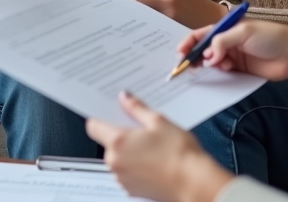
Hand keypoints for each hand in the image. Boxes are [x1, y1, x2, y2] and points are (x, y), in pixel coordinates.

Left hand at [86, 92, 232, 201]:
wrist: (194, 184)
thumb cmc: (178, 154)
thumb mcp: (158, 121)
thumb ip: (136, 108)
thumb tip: (125, 98)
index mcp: (117, 142)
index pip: (93, 126)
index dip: (101, 116)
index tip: (111, 111)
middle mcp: (115, 162)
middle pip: (107, 141)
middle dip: (121, 133)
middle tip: (141, 127)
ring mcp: (122, 178)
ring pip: (118, 157)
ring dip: (129, 150)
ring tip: (153, 145)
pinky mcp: (131, 189)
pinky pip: (127, 171)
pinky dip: (135, 164)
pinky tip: (154, 159)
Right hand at [180, 20, 287, 96]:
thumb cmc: (272, 36)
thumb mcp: (244, 32)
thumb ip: (222, 41)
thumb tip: (207, 54)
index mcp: (228, 27)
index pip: (203, 33)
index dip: (190, 42)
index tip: (181, 52)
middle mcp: (228, 41)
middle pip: (204, 49)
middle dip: (195, 56)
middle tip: (187, 64)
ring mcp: (234, 56)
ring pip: (212, 62)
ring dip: (209, 64)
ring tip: (216, 65)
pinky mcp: (241, 71)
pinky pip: (223, 73)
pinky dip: (219, 72)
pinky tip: (224, 69)